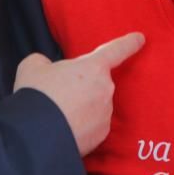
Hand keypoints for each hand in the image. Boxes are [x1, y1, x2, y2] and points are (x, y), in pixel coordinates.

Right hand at [14, 32, 144, 155]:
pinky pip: (92, 126)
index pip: (115, 50)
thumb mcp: (33, 66)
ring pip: (94, 106)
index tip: (141, 38)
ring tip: (57, 114)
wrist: (37, 134)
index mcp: (93, 67)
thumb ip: (45, 63)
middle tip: (58, 94)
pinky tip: (63, 128)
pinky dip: (81, 126)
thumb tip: (47, 69)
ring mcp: (105, 114)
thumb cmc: (37, 94)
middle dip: (82, 87)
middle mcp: (105, 89)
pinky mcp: (101, 136)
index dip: (128, 43)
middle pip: (97, 83)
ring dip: (81, 107)